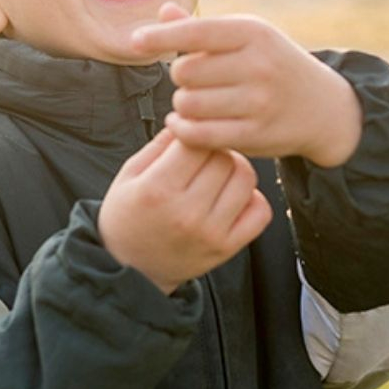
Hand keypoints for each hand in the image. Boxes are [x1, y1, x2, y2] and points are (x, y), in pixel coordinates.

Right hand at [98, 128, 273, 293]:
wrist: (130, 270)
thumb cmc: (127, 217)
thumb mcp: (129, 175)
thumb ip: (160, 145)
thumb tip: (190, 117)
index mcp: (157, 190)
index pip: (196, 142)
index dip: (195, 133)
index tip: (189, 140)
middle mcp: (186, 213)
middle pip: (224, 158)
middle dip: (215, 150)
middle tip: (203, 157)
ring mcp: (210, 233)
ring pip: (246, 178)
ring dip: (234, 170)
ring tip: (217, 175)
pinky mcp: (227, 248)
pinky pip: (261, 211)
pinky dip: (252, 198)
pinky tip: (232, 198)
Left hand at [130, 4, 362, 166]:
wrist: (322, 107)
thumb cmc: (273, 64)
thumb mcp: (248, 37)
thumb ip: (202, 29)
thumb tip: (163, 11)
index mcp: (253, 32)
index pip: (195, 31)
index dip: (160, 36)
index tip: (135, 40)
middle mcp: (258, 64)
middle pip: (185, 71)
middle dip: (180, 77)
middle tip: (192, 81)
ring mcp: (259, 101)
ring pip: (189, 104)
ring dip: (182, 105)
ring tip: (193, 102)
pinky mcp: (256, 134)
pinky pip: (200, 133)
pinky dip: (184, 130)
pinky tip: (184, 124)